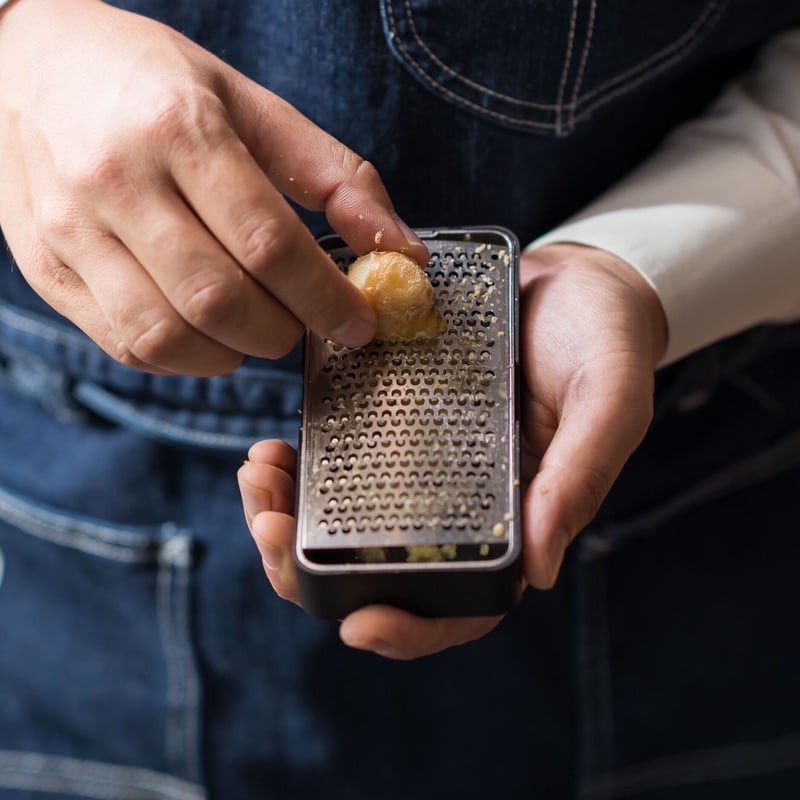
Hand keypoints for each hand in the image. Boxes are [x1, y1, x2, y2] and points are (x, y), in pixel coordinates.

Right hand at [0, 0, 425, 375]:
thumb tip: (404, 252)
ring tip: (257, 326)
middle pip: (219, 300)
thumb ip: (338, 178)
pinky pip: (127, 346)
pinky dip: (185, 357)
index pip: (269, 242)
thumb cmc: (157, 86)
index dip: (326, 298)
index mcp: (178, 127)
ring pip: (168, 335)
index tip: (361, 323)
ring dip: (235, 353)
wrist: (27, 65)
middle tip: (306, 322)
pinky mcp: (47, 269)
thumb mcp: (256, 107)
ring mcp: (69, 231)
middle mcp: (114, 181)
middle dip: (284, 331)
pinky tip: (208, 331)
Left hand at [238, 243, 666, 658]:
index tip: (357, 624)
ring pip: (345, 521)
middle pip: (380, 570)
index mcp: (513, 520)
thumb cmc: (603, 343)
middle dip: (312, 569)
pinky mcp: (395, 421)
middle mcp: (460, 504)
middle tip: (269, 529)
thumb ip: (579, 477)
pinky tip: (277, 444)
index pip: (461, 602)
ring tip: (258, 474)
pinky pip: (341, 459)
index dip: (410, 628)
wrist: (572, 281)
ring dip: (289, 516)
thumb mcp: (609, 401)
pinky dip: (302, 465)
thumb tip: (539, 572)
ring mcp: (422, 465)